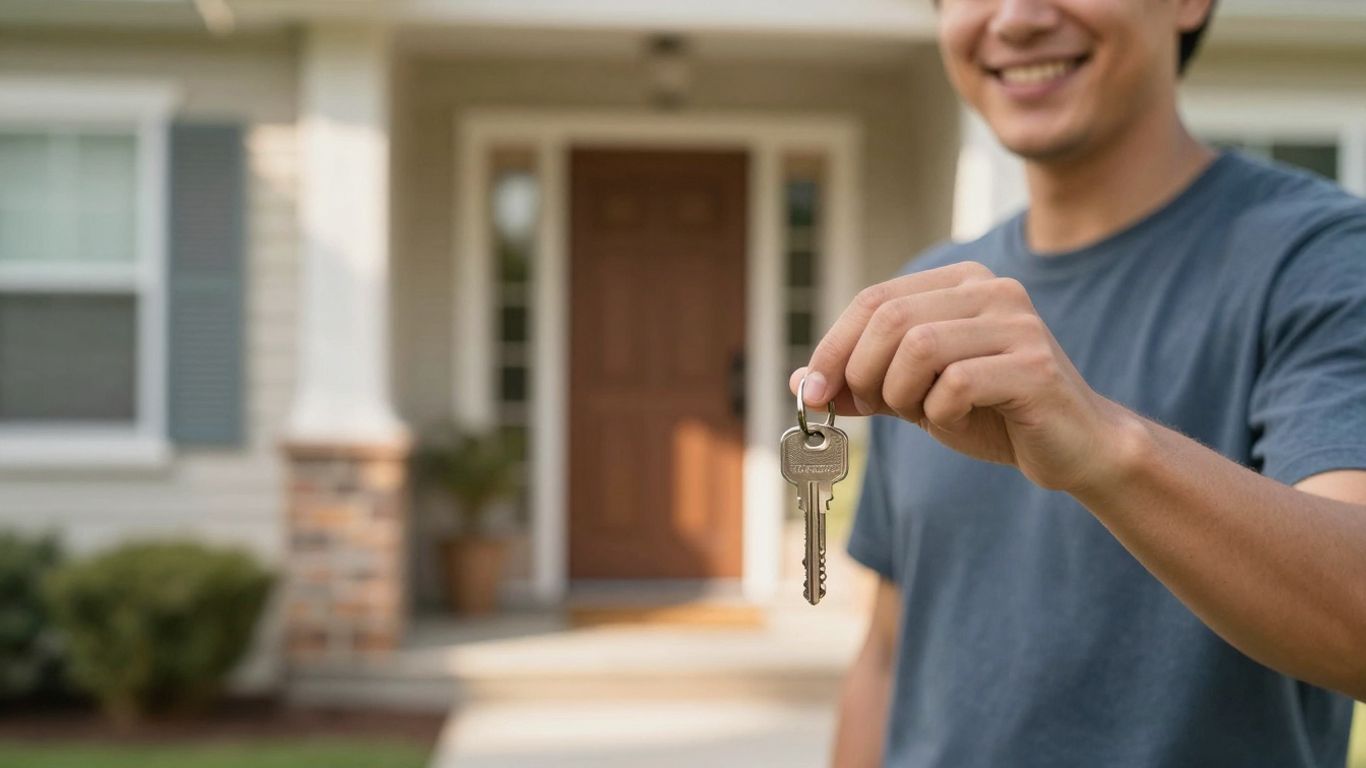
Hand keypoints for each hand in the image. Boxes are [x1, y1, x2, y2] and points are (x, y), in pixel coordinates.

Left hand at [790, 260, 1139, 492]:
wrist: (1073, 446)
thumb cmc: (991, 414)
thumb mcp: (915, 396)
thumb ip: (863, 383)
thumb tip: (801, 382)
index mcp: (960, 282)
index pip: (875, 299)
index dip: (833, 346)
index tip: (812, 392)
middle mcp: (991, 289)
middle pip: (891, 319)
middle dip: (862, 372)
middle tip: (870, 409)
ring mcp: (1018, 323)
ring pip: (919, 347)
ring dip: (901, 394)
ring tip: (921, 415)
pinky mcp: (1035, 365)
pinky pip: (956, 383)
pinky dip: (940, 412)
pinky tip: (958, 421)